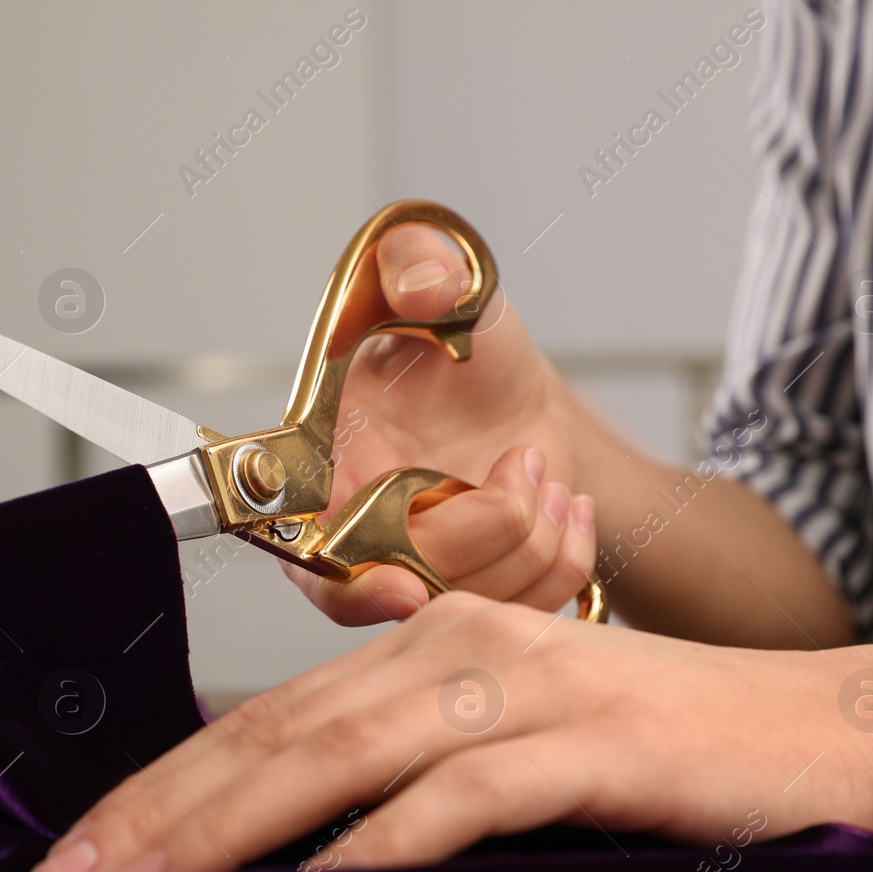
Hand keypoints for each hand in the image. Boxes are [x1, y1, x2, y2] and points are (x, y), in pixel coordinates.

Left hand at [29, 594, 872, 871]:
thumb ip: (421, 778)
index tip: (85, 853)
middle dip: (158, 814)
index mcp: (434, 645)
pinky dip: (373, 850)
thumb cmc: (671, 758)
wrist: (834, 732)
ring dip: (226, 832)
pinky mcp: (588, 741)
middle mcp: (461, 647)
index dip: (165, 787)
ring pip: (338, 755)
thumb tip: (307, 857)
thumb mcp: (525, 751)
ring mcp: (524, 687)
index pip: (267, 717)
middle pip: (276, 732)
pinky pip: (457, 798)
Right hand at [287, 223, 597, 622]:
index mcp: (325, 459)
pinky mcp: (466, 595)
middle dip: (486, 527)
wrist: (521, 401)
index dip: (348, 580)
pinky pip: (516, 612)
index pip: (305, 545)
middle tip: (525, 464)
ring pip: (468, 601)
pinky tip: (566, 509)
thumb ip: (419, 260)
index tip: (401, 585)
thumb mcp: (449, 282)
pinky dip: (562, 563)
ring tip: (547, 478)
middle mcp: (356, 528)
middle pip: (407, 577)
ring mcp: (413, 570)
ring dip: (532, 541)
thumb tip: (422, 282)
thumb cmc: (467, 347)